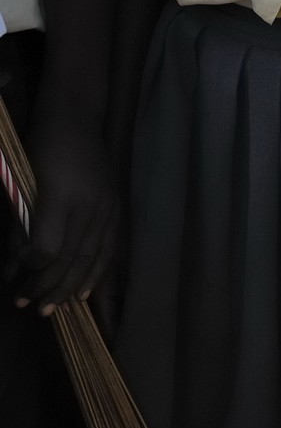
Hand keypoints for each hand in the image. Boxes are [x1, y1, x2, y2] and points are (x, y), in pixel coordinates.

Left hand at [11, 115, 118, 314]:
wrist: (76, 118)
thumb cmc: (42, 148)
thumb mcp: (23, 184)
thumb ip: (20, 227)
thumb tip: (15, 268)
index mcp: (61, 195)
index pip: (47, 248)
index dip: (31, 270)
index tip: (17, 280)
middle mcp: (90, 204)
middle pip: (71, 259)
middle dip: (49, 288)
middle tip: (30, 307)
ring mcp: (107, 206)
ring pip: (93, 259)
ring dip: (73, 288)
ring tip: (56, 309)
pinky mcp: (116, 208)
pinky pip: (110, 249)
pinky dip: (98, 274)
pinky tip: (86, 293)